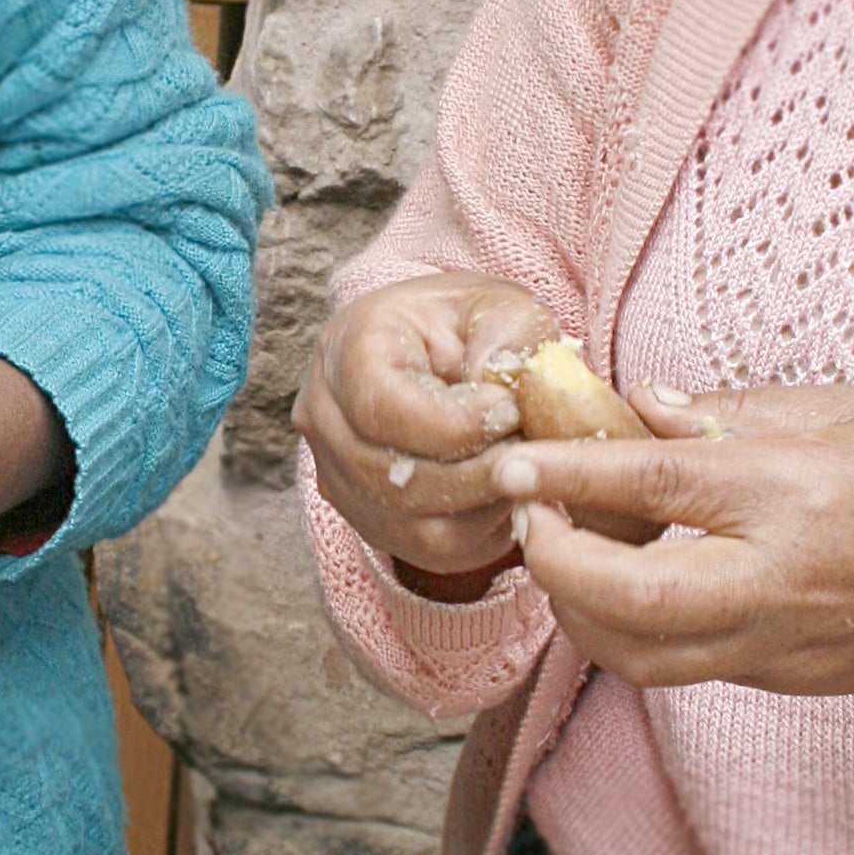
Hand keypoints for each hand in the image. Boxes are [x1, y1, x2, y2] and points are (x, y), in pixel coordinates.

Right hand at [295, 272, 560, 591]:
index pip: (381, 407)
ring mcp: (335, 471)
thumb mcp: (499, 305)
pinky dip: (477, 530)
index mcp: (348, 346)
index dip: (454, 423)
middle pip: (394, 477)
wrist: (442, 353)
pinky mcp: (362, 515)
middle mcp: (323, 414)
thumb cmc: (469, 325)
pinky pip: (424, 549)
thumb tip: (504, 386)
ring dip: (483, 506)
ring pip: (412, 525)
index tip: (511, 411)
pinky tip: (503, 492)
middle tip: (530, 448)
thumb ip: (510, 333)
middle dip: (479, 472)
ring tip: (521, 468)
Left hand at [495, 384, 853, 706]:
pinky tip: (614, 581)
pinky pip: (681, 666)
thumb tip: (636, 403)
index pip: (656, 484)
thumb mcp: (839, 406)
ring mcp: (781, 644)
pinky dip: (626, 630)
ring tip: (558, 549)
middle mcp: (782, 580)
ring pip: (642, 656)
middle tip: (527, 518)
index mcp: (794, 492)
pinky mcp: (781, 680)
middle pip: (632, 602)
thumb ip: (730, 407)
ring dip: (577, 610)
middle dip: (555, 565)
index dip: (568, 475)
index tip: (509, 464)